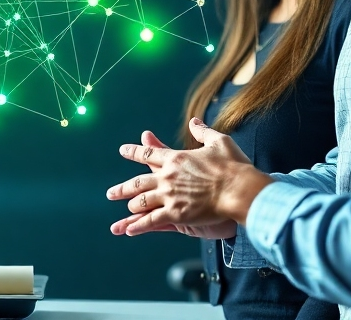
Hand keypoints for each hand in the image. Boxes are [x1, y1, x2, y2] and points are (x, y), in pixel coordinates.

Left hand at [106, 121, 267, 234]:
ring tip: (124, 209)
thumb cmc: (233, 166)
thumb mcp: (218, 141)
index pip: (148, 154)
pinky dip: (140, 225)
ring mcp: (170, 196)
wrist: (240, 190)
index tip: (123, 150)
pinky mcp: (177, 214)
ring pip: (142, 201)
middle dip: (123, 188)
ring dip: (132, 206)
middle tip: (110, 193)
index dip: (134, 152)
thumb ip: (203, 132)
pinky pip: (153, 221)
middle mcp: (168, 176)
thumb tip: (194, 121)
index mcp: (176, 159)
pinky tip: (130, 229)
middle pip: (138, 181)